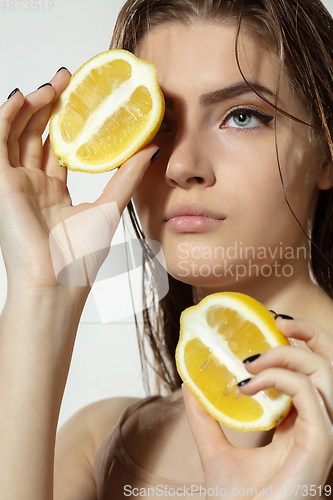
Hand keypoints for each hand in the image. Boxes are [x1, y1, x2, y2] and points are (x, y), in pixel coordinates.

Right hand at [0, 70, 158, 293]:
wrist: (56, 284)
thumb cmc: (78, 258)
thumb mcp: (109, 208)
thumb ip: (126, 176)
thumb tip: (151, 149)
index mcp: (55, 194)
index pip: (59, 149)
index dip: (69, 124)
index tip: (85, 100)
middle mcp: (34, 186)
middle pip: (38, 137)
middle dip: (51, 107)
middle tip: (68, 81)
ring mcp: (16, 184)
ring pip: (18, 135)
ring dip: (32, 108)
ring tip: (53, 85)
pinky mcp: (1, 183)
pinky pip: (0, 142)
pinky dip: (8, 118)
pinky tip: (25, 98)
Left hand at [183, 317, 332, 498]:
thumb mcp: (216, 451)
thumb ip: (205, 417)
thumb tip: (188, 384)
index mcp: (299, 424)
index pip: (308, 371)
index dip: (294, 342)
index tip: (265, 326)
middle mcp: (316, 423)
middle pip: (327, 362)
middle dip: (303, 334)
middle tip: (269, 325)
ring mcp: (322, 431)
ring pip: (323, 370)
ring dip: (285, 354)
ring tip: (249, 360)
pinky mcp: (321, 442)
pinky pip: (310, 393)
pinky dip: (279, 379)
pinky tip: (246, 386)